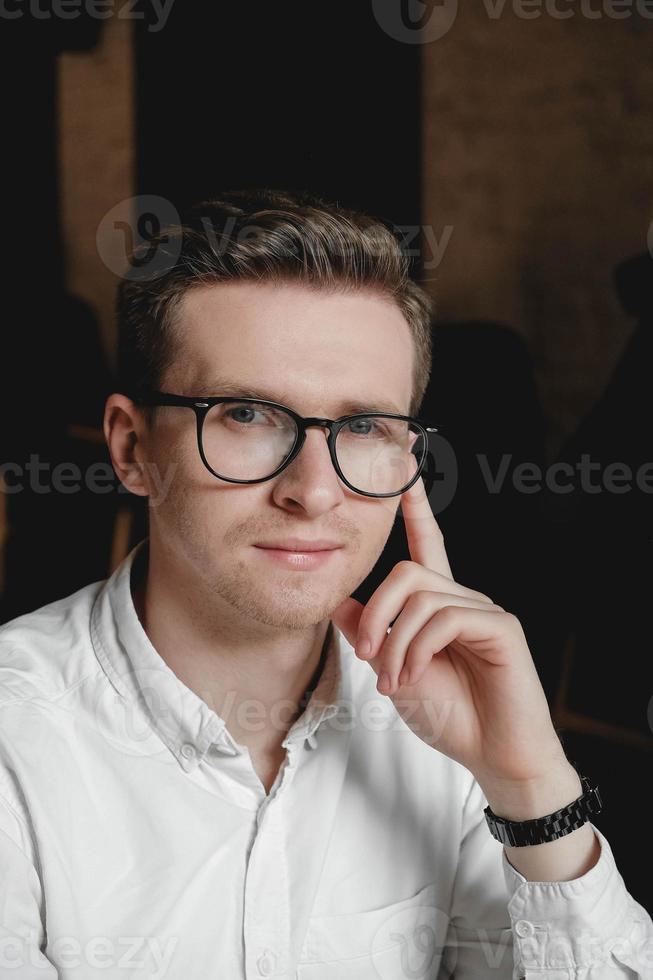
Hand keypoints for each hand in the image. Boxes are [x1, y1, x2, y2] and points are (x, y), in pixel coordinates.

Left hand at [331, 475, 567, 790]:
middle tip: (366, 656)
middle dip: (374, 614)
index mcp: (439, 605)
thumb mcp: (393, 672)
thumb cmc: (450, 716)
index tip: (407, 473)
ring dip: (394, 643)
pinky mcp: (501, 628)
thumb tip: (339, 603)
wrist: (492, 756)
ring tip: (392, 681)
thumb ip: (369, 635)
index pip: (427, 546)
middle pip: (405, 574)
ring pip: (421, 598)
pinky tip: (413, 676)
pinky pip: (446, 618)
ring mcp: (484, 611)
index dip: (417, 510)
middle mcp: (462, 600)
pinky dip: (418, 648)